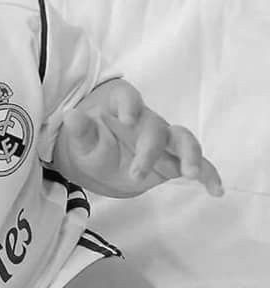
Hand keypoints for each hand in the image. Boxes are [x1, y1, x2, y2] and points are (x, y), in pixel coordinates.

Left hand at [55, 79, 223, 197]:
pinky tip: (216, 190)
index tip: (127, 119)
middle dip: (149, 150)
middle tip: (135, 173)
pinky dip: (208, 174)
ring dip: (189, 154)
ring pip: (183, 140)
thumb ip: (79, 130)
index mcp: (121, 107)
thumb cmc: (90, 144)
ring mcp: (164, 140)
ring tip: (189, 174)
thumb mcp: (80, 141)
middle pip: (155, 127)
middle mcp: (147, 120)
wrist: (99, 161)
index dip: (130, 105)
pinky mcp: (174, 160)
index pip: (128, 97)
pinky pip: (196, 164)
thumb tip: (71, 116)